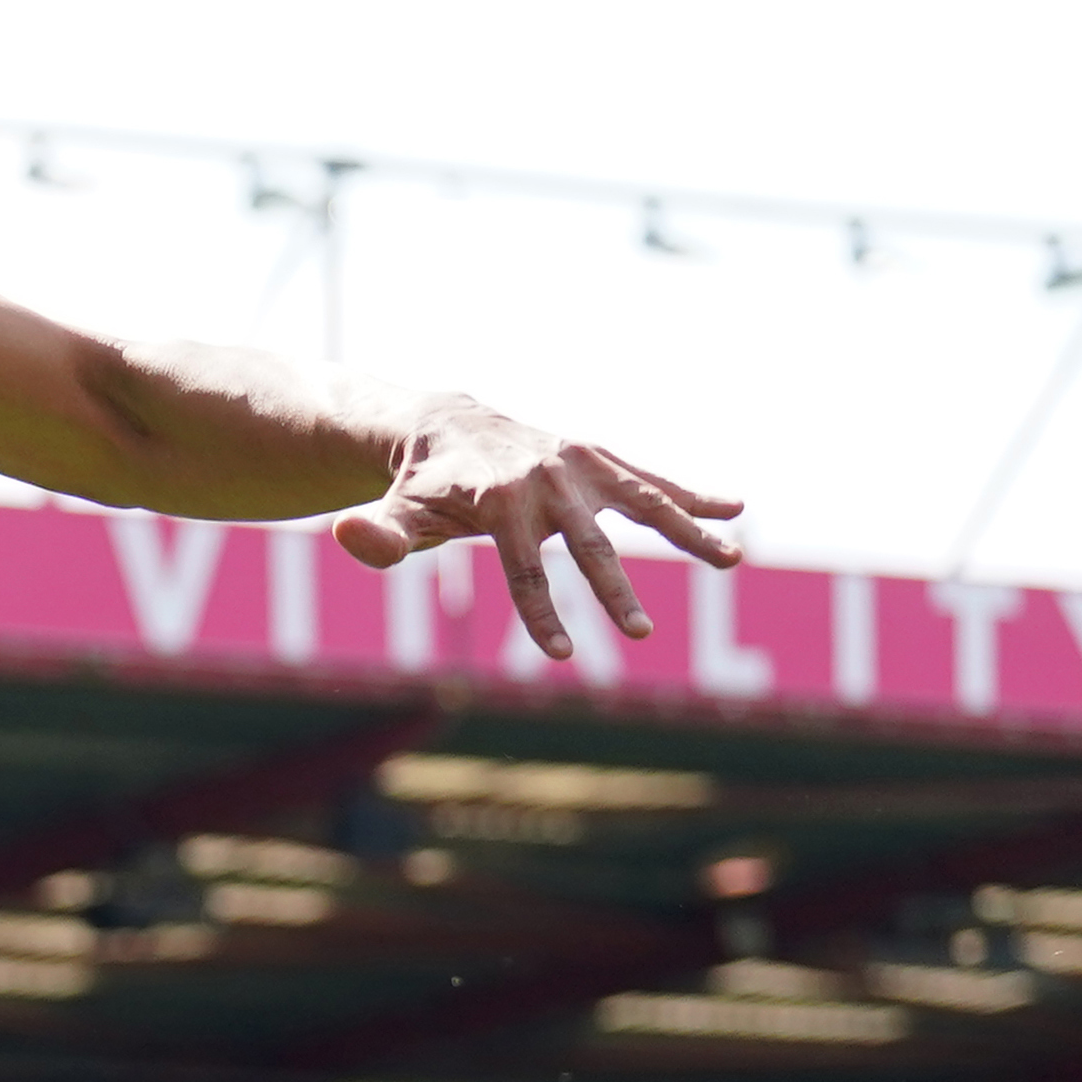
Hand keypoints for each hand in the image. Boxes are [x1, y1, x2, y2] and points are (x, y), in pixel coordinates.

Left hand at [336, 406, 742, 662]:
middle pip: (589, 547)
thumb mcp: (394, 514)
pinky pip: (652, 482)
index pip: (523, 571)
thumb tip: (344, 535)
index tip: (559, 655)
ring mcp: (581, 467)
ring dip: (689, 533)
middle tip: (638, 634)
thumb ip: (379, 536)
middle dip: (613, 592)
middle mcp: (549, 480)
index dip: (539, 615)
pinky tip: (736, 508)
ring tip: (733, 559)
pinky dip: (694, 495)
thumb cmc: (419, 487)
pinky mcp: (600, 460)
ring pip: (644, 505)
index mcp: (501, 501)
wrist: (447, 426)